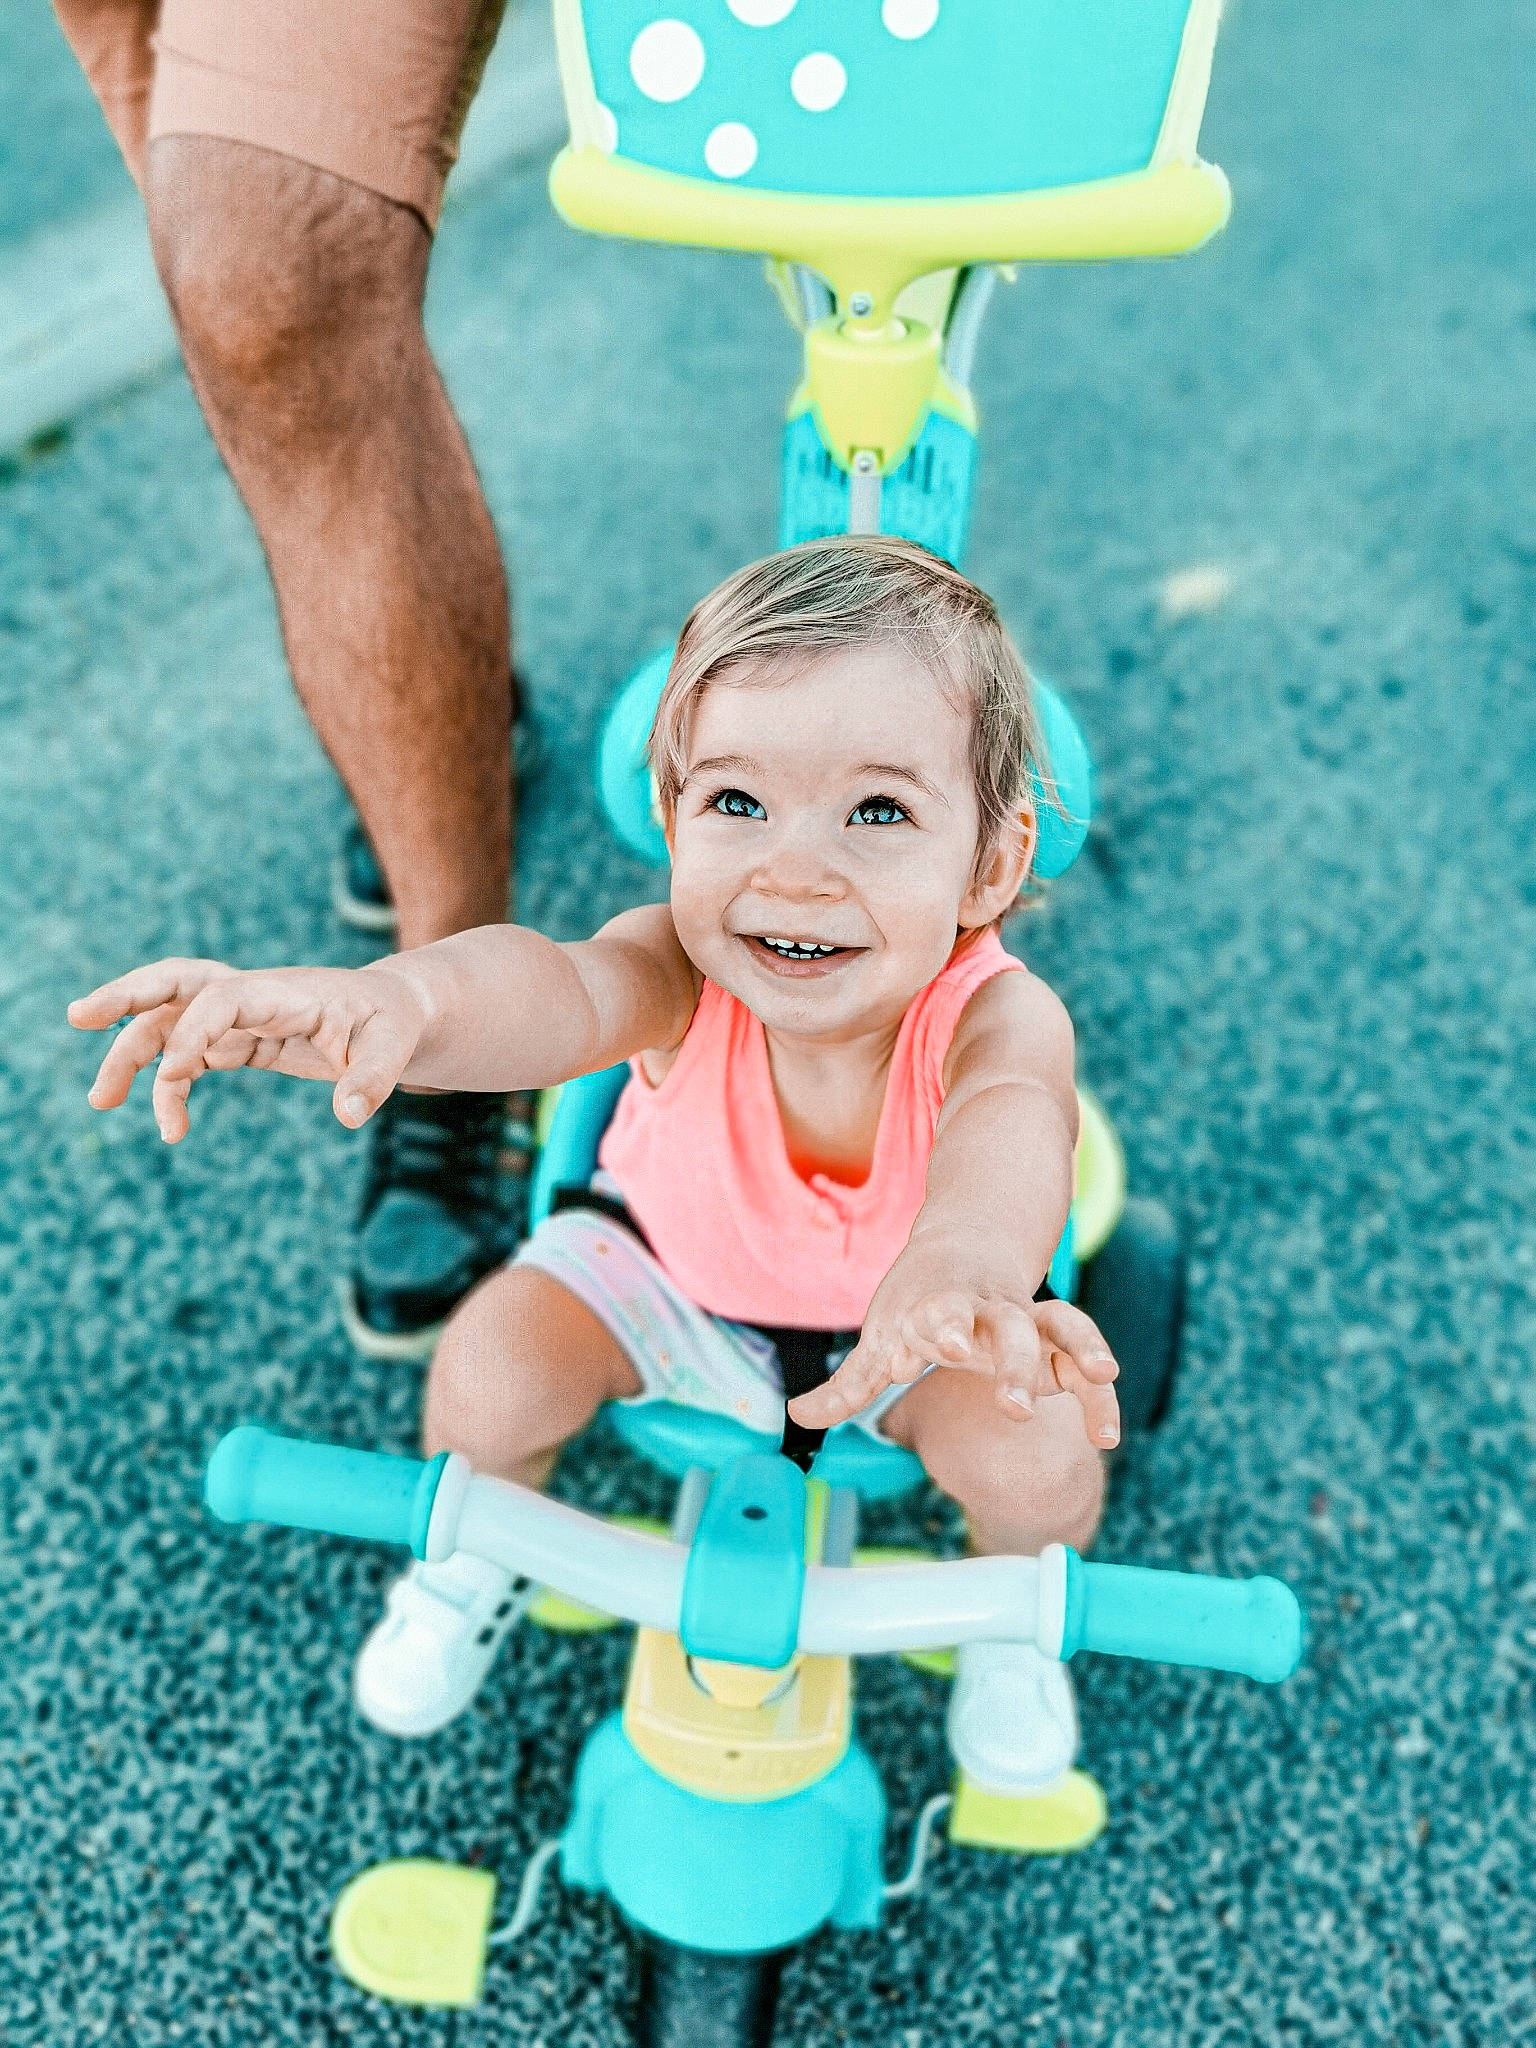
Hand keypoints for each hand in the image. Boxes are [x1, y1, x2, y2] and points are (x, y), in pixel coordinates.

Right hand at [68, 957, 428, 1141]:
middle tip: (77, 1016)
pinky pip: (194, 1057)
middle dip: (127, 996)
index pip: (222, 997)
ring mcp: (243, 1015)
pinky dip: (174, 1087)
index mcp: (284, 990)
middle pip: (178, 982)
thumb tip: (348, 1117)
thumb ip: (374, 1078)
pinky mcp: (243, 1039)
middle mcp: (253, 995)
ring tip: (99, 1101)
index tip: (171, 1076)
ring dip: (132, 1052)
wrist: (396, 1010)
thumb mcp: (397, 1046)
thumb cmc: (395, 1022)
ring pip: (173, 1021)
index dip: (192, 1032)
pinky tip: (172, 1129)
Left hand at [786, 1246, 1120, 1448]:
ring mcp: (1029, 1322)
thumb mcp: (880, 1340)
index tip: (945, 1347)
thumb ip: (847, 1385)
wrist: (966, 1251)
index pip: (946, 1314)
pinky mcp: (1055, 1345)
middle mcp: (991, 1310)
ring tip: (1100, 1377)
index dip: (946, 1328)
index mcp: (943, 1307)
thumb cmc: (916, 1305)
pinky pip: (1086, 1365)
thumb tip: (797, 1417)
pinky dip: (1100, 1395)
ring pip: (1060, 1326)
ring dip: (1080, 1350)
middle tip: (1013, 1405)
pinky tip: (1105, 1437)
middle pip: (1010, 1326)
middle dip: (1015, 1363)